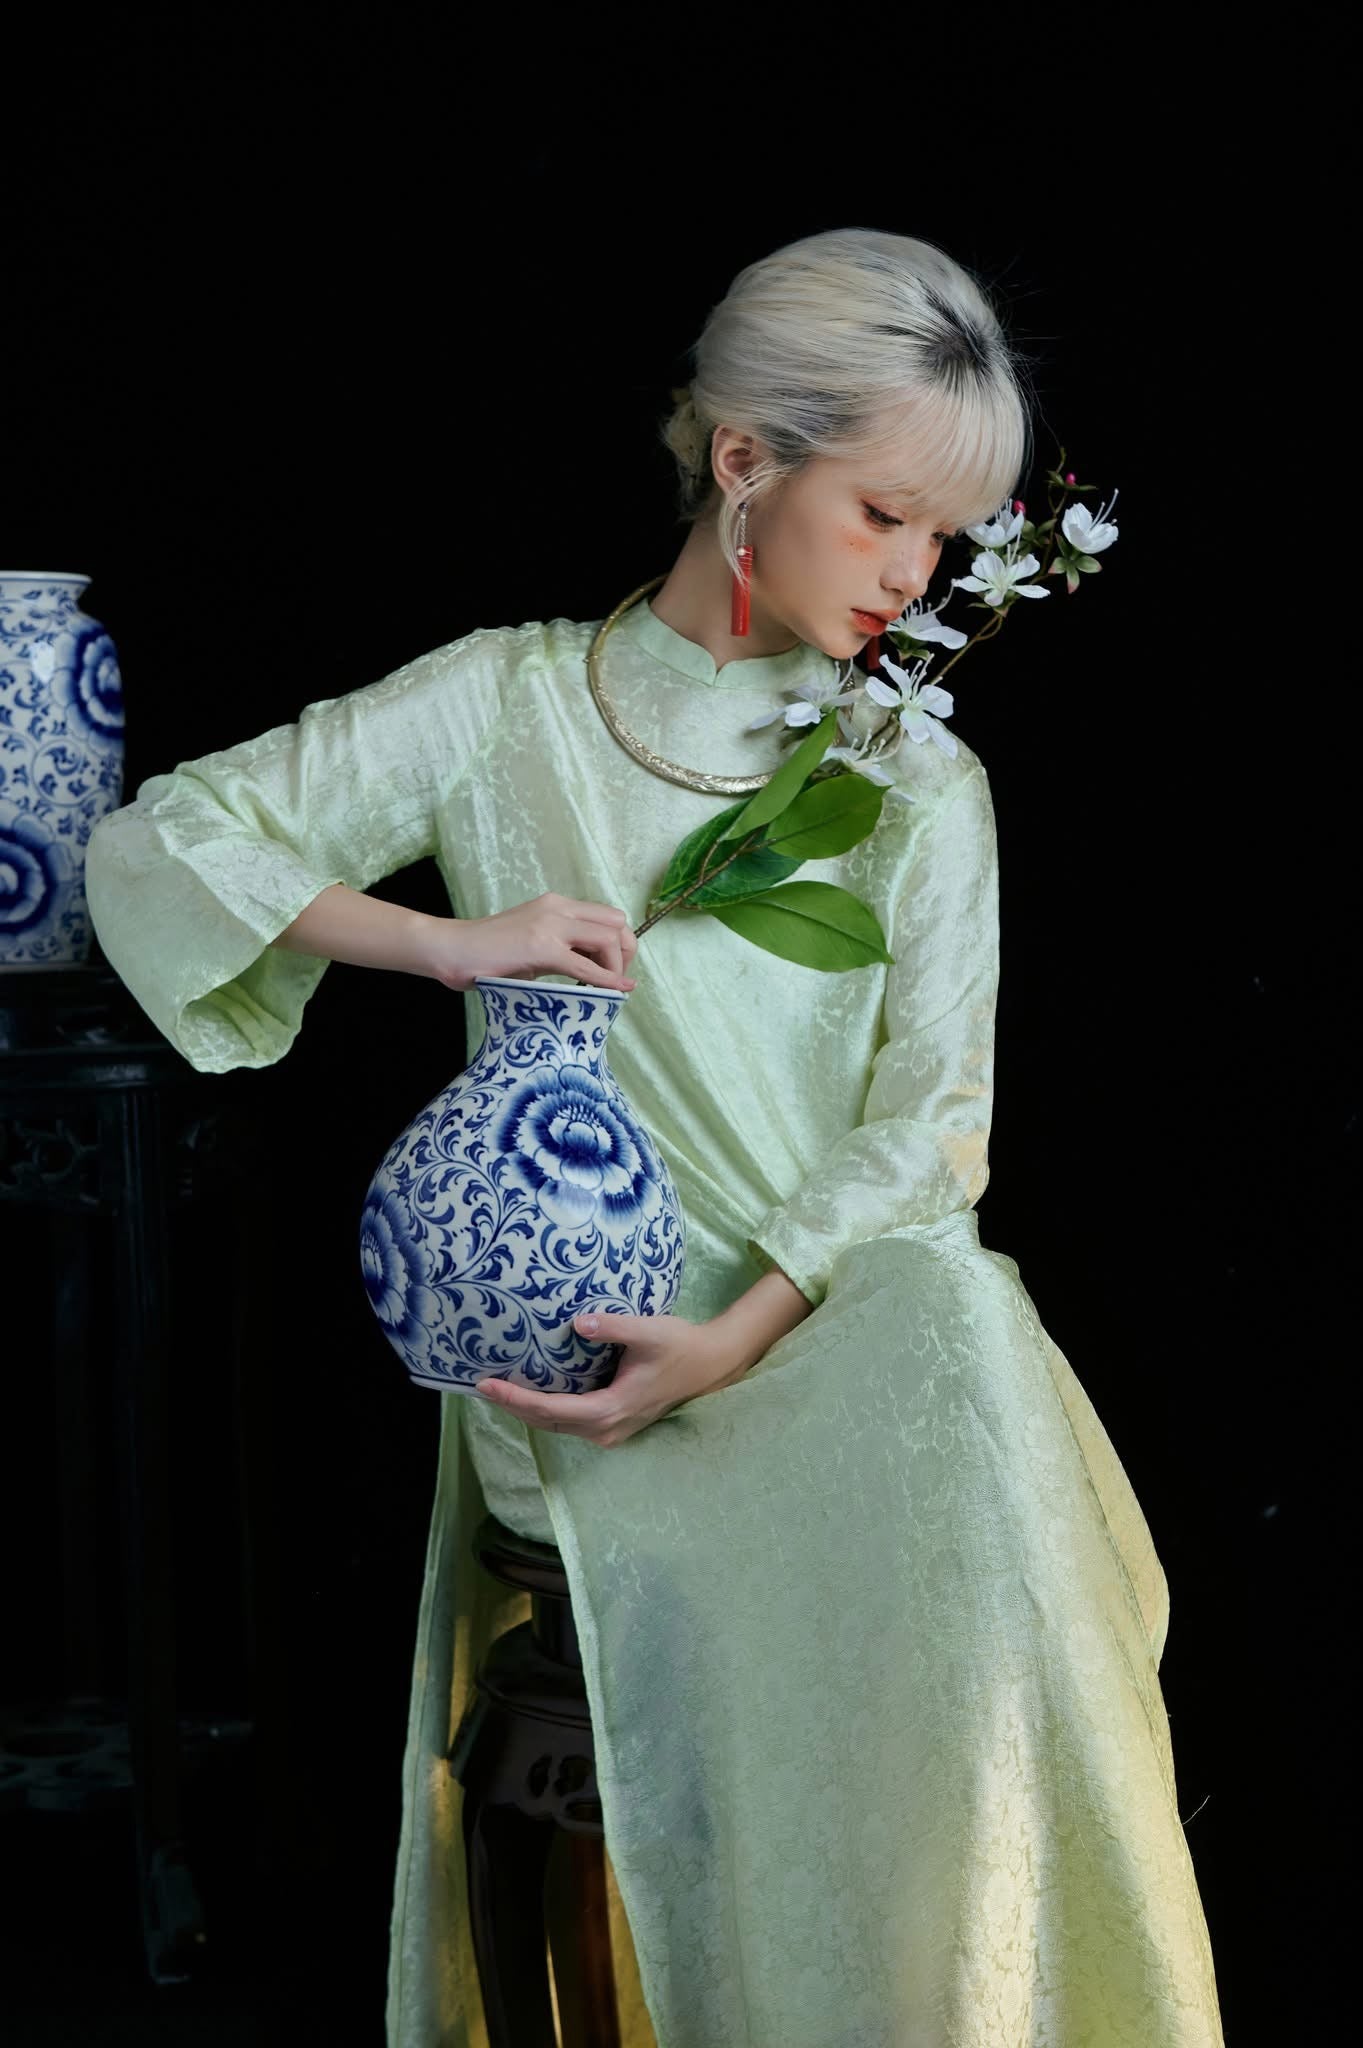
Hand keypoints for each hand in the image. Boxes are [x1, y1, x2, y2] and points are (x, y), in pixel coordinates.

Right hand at [424, 893, 638, 992]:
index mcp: (556, 905)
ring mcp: (549, 925)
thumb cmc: (488, 953)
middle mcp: (557, 908)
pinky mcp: (541, 948)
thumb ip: (562, 949)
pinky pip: (585, 965)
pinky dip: (606, 979)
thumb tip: (592, 969)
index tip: (616, 967)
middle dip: (626, 952)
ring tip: (608, 988)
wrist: (451, 950)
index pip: (607, 915)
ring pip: (607, 939)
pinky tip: (616, 991)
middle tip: (618, 978)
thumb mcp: (533, 944)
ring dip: (616, 967)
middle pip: (615, 922)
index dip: (621, 942)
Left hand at [474, 1310, 740, 1446]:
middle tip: (480, 1385)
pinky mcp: (614, 1424)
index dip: (515, 1398)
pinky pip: (571, 1421)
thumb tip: (576, 1321)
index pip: (549, 1409)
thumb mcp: (647, 1331)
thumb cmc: (680, 1346)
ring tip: (498, 1389)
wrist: (710, 1365)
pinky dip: (547, 1409)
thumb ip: (612, 1326)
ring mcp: (610, 1431)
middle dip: (512, 1405)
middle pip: (547, 1422)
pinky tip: (533, 1391)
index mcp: (609, 1409)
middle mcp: (605, 1428)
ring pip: (557, 1425)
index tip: (486, 1384)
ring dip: (528, 1409)